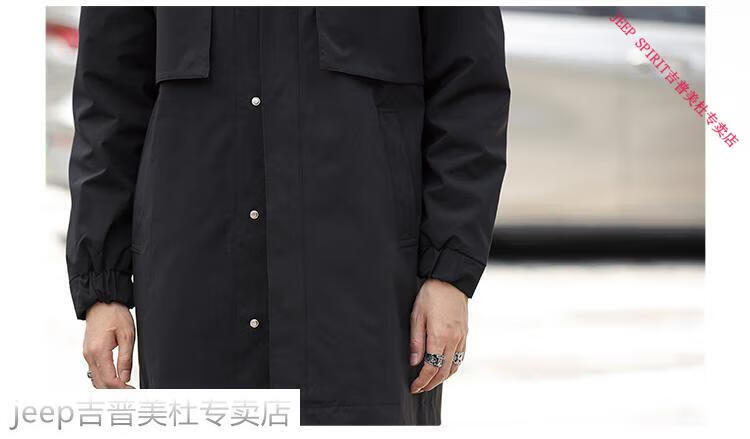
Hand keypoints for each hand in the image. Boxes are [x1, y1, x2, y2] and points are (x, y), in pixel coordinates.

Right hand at [83, 302, 135, 388]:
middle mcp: (89, 355)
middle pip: (100, 383)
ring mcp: (87, 354)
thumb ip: (125, 358)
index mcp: (99, 351)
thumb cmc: (115, 315)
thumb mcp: (127, 335)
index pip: (109, 379)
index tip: (132, 391)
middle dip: (115, 391)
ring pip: (95, 379)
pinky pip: (94, 371)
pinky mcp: (88, 352)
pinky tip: (115, 378)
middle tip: (130, 392)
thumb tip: (125, 378)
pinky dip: (104, 378)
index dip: (121, 389)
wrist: (101, 303)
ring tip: (125, 387)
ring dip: (109, 386)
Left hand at [409, 279, 467, 393]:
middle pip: (443, 371)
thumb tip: (414, 362)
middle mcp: (453, 340)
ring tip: (431, 382)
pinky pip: (460, 357)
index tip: (414, 387)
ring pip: (454, 366)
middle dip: (431, 383)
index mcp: (439, 337)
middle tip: (420, 389)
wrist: (450, 280)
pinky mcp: (465, 333)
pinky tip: (444, 368)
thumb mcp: (417, 316)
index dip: (422, 381)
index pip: (431, 368)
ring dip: (442, 378)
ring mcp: (461, 337)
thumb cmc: (430, 295)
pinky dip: (452, 367)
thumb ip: (416, 341)